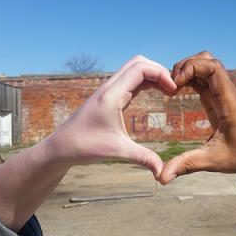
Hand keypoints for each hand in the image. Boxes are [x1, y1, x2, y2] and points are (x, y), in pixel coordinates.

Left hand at [44, 55, 176, 178]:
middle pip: (139, 62)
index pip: (140, 68)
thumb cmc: (85, 147)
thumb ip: (143, 158)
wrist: (62, 147)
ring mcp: (109, 90)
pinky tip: (157, 93)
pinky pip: (131, 80)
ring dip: (153, 75)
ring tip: (169, 91)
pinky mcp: (109, 96)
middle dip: (159, 71)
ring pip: (134, 69)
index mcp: (111, 94)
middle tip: (173, 89)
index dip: (161, 74)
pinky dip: (146, 81)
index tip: (173, 91)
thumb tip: (162, 173)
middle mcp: (110, 87)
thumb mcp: (118, 151)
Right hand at [159, 52, 235, 183]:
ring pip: (204, 65)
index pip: (214, 67)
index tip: (176, 84)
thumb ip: (187, 165)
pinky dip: (188, 77)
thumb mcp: (212, 161)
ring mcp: (221, 92)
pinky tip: (177, 90)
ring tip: (172, 86)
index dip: (192, 67)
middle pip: (207, 60)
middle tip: (170, 84)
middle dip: (186, 65)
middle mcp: (226, 91)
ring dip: (187, 69)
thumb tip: (161, 178)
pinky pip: (202, 77)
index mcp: (228, 101)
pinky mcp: (216, 96)